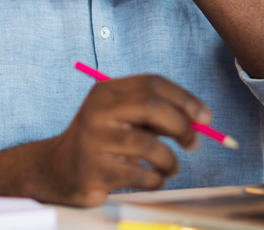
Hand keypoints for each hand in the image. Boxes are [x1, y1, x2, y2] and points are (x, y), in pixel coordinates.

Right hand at [35, 75, 211, 206]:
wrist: (59, 170)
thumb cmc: (102, 142)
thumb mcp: (122, 118)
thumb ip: (155, 114)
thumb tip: (199, 119)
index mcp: (106, 91)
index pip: (153, 83)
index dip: (185, 98)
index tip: (204, 117)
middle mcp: (97, 111)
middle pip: (152, 107)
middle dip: (182, 126)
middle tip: (193, 142)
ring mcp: (94, 141)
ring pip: (150, 147)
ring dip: (171, 161)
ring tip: (171, 168)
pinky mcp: (95, 171)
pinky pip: (141, 176)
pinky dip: (157, 180)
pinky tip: (154, 179)